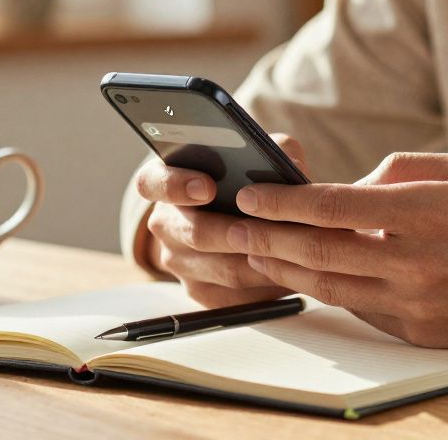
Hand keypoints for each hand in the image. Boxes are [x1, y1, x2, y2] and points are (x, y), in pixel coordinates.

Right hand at [135, 134, 308, 306]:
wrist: (229, 220)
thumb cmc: (241, 180)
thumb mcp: (250, 155)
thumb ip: (270, 149)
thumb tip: (294, 165)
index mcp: (165, 182)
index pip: (153, 183)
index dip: (176, 185)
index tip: (207, 187)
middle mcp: (165, 224)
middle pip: (196, 234)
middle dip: (234, 233)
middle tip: (264, 228)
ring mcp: (180, 262)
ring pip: (222, 269)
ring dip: (259, 261)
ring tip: (293, 251)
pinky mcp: (201, 293)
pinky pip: (235, 298)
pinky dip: (265, 287)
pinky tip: (291, 273)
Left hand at [226, 152, 447, 347]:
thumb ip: (399, 170)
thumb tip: (347, 186)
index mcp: (424, 212)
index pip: (331, 207)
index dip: (283, 201)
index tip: (253, 193)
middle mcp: (414, 262)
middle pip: (318, 252)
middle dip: (268, 237)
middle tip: (237, 224)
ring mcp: (416, 304)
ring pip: (329, 287)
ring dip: (286, 269)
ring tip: (256, 250)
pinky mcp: (421, 332)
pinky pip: (360, 309)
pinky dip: (329, 290)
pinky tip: (307, 274)